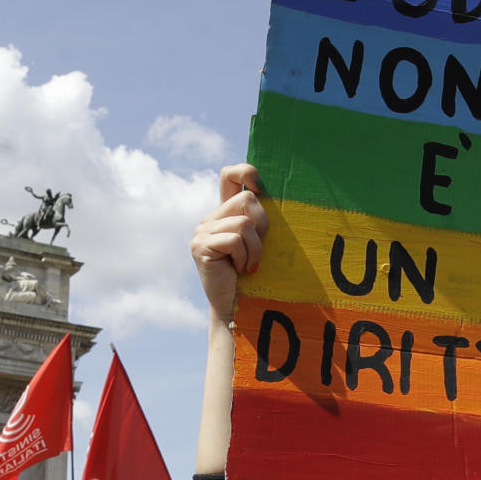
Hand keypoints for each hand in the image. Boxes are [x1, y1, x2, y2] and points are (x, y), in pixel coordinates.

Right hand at [190, 165, 267, 324]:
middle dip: (263, 225)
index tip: (261, 188)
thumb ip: (262, 220)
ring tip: (248, 265)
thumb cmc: (256, 277)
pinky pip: (234, 239)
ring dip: (255, 248)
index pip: (229, 174)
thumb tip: (279, 197)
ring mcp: (202, 231)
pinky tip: (239, 270)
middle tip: (257, 250)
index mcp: (225, 213)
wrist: (237, 308)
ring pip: (244, 222)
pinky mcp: (201, 246)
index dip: (246, 171)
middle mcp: (210, 218)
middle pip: (247, 198)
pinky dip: (244, 257)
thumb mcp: (261, 242)